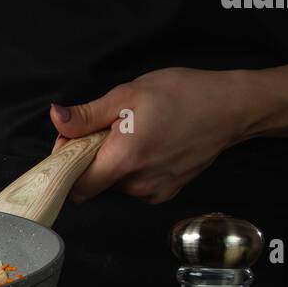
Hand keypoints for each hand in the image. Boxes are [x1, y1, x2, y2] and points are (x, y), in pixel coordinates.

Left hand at [49, 68, 252, 203]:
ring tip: (133, 133)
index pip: (76, 188)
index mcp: (124, 160)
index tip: (71, 143)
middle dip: (90, 159)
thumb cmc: (183, 95)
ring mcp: (155, 191)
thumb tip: (56, 120)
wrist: (231, 108)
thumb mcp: (128, 95)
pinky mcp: (168, 192)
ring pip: (114, 184)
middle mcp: (138, 185)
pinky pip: (135, 186)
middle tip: (106, 128)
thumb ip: (88, 115)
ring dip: (112, 162)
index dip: (66, 167)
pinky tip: (149, 144)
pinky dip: (132, 169)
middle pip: (94, 184)